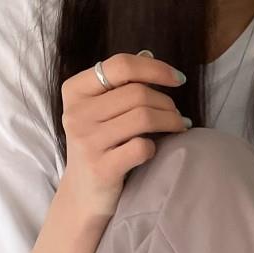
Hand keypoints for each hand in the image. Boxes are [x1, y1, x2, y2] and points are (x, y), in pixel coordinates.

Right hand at [59, 52, 189, 219]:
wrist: (84, 197)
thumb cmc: (99, 149)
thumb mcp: (100, 113)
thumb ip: (119, 85)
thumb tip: (148, 55)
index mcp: (75, 91)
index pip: (120, 65)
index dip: (155, 69)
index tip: (178, 79)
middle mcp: (77, 113)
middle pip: (137, 93)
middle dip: (167, 102)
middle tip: (178, 116)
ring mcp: (88, 141)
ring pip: (143, 117)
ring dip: (170, 121)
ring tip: (179, 128)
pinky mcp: (102, 168)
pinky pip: (141, 147)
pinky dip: (156, 147)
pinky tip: (157, 150)